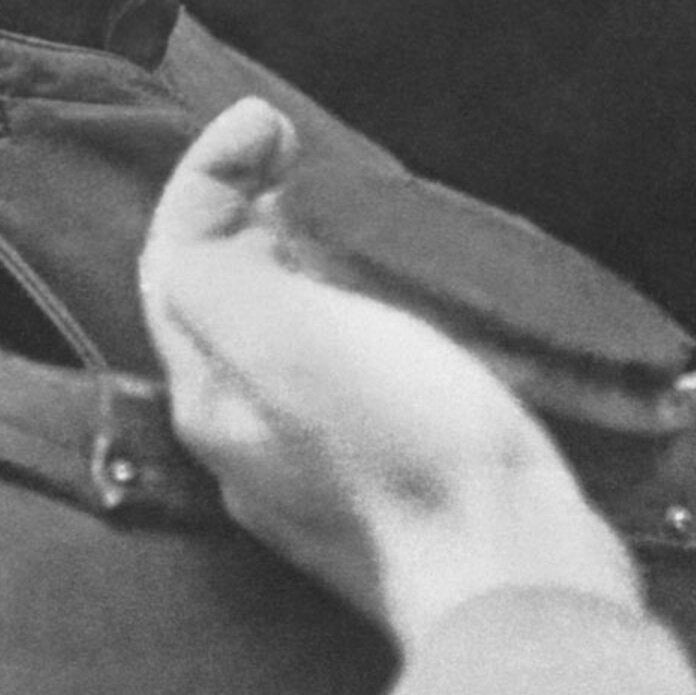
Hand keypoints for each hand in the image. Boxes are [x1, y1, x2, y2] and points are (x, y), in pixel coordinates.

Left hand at [138, 100, 640, 653]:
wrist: (519, 573)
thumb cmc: (408, 449)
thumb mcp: (287, 342)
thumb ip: (217, 272)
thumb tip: (216, 201)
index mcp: (213, 398)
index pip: (176, 261)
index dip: (209, 175)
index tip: (273, 121)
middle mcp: (251, 436)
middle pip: (228, 297)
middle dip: (253, 215)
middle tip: (307, 158)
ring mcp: (324, 463)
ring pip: (293, 334)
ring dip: (314, 261)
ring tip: (364, 216)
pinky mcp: (398, 473)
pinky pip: (355, 369)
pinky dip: (365, 312)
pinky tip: (414, 302)